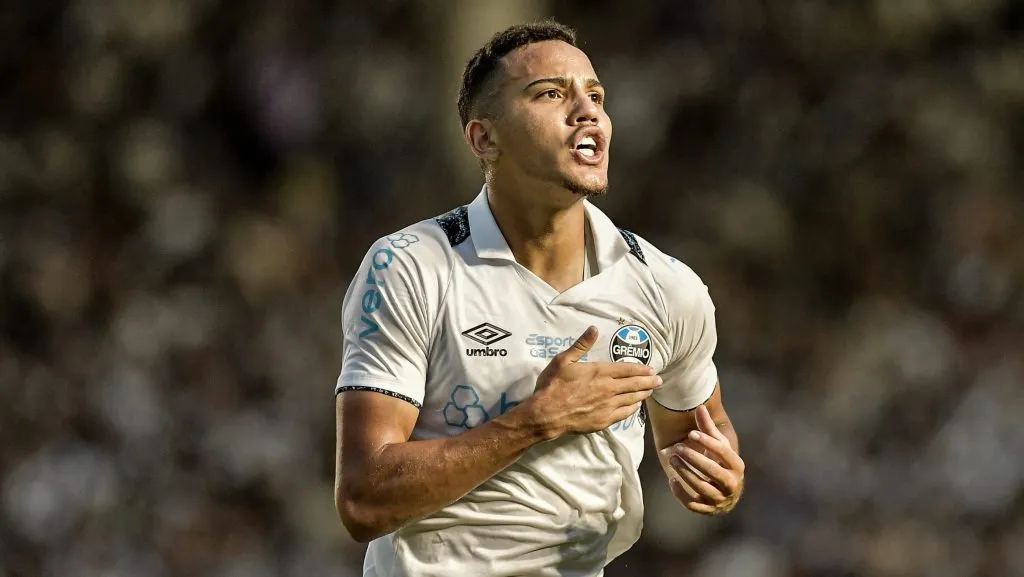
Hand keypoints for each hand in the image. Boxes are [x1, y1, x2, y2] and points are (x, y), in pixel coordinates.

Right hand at [525, 326, 661, 437]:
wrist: (546, 414)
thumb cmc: (553, 385)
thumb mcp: (563, 360)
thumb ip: (581, 345)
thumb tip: (594, 328)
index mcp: (600, 372)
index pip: (627, 369)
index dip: (641, 369)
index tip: (651, 369)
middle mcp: (608, 388)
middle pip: (634, 384)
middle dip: (648, 382)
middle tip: (659, 380)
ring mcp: (608, 406)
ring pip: (631, 399)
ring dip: (643, 394)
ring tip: (650, 391)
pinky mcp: (604, 420)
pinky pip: (624, 414)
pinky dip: (632, 409)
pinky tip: (636, 406)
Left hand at [665, 405, 743, 514]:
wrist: (727, 493)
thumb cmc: (721, 464)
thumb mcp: (718, 447)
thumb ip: (708, 429)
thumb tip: (700, 407)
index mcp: (737, 466)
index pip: (724, 452)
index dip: (708, 441)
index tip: (691, 432)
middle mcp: (732, 484)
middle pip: (713, 472)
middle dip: (695, 459)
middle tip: (678, 448)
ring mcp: (720, 499)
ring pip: (702, 488)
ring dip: (685, 473)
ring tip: (672, 459)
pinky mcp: (708, 510)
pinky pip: (693, 504)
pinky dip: (681, 493)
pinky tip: (672, 479)